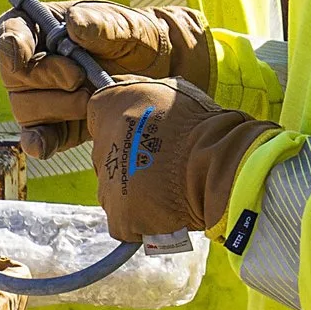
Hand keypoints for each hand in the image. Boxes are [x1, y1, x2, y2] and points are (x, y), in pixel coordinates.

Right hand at [0, 0, 216, 158]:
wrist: (157, 71)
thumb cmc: (133, 39)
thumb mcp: (126, 26)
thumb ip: (101, 24)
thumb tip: (74, 25)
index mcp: (40, 27)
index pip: (10, 31)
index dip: (11, 44)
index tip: (23, 55)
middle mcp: (32, 63)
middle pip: (16, 75)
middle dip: (46, 77)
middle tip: (79, 78)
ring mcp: (39, 96)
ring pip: (27, 108)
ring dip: (58, 106)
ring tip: (92, 99)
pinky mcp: (55, 125)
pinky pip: (36, 137)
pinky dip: (39, 142)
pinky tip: (46, 145)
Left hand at [87, 78, 275, 240]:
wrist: (214, 158)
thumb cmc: (198, 121)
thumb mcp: (170, 88)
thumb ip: (144, 90)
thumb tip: (132, 90)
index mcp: (104, 107)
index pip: (104, 118)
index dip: (129, 125)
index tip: (151, 130)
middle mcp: (96, 147)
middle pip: (110, 156)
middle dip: (132, 158)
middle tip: (165, 159)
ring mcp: (106, 186)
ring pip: (118, 190)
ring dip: (137, 189)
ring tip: (171, 186)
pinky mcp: (119, 218)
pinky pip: (129, 222)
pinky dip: (145, 219)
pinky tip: (168, 210)